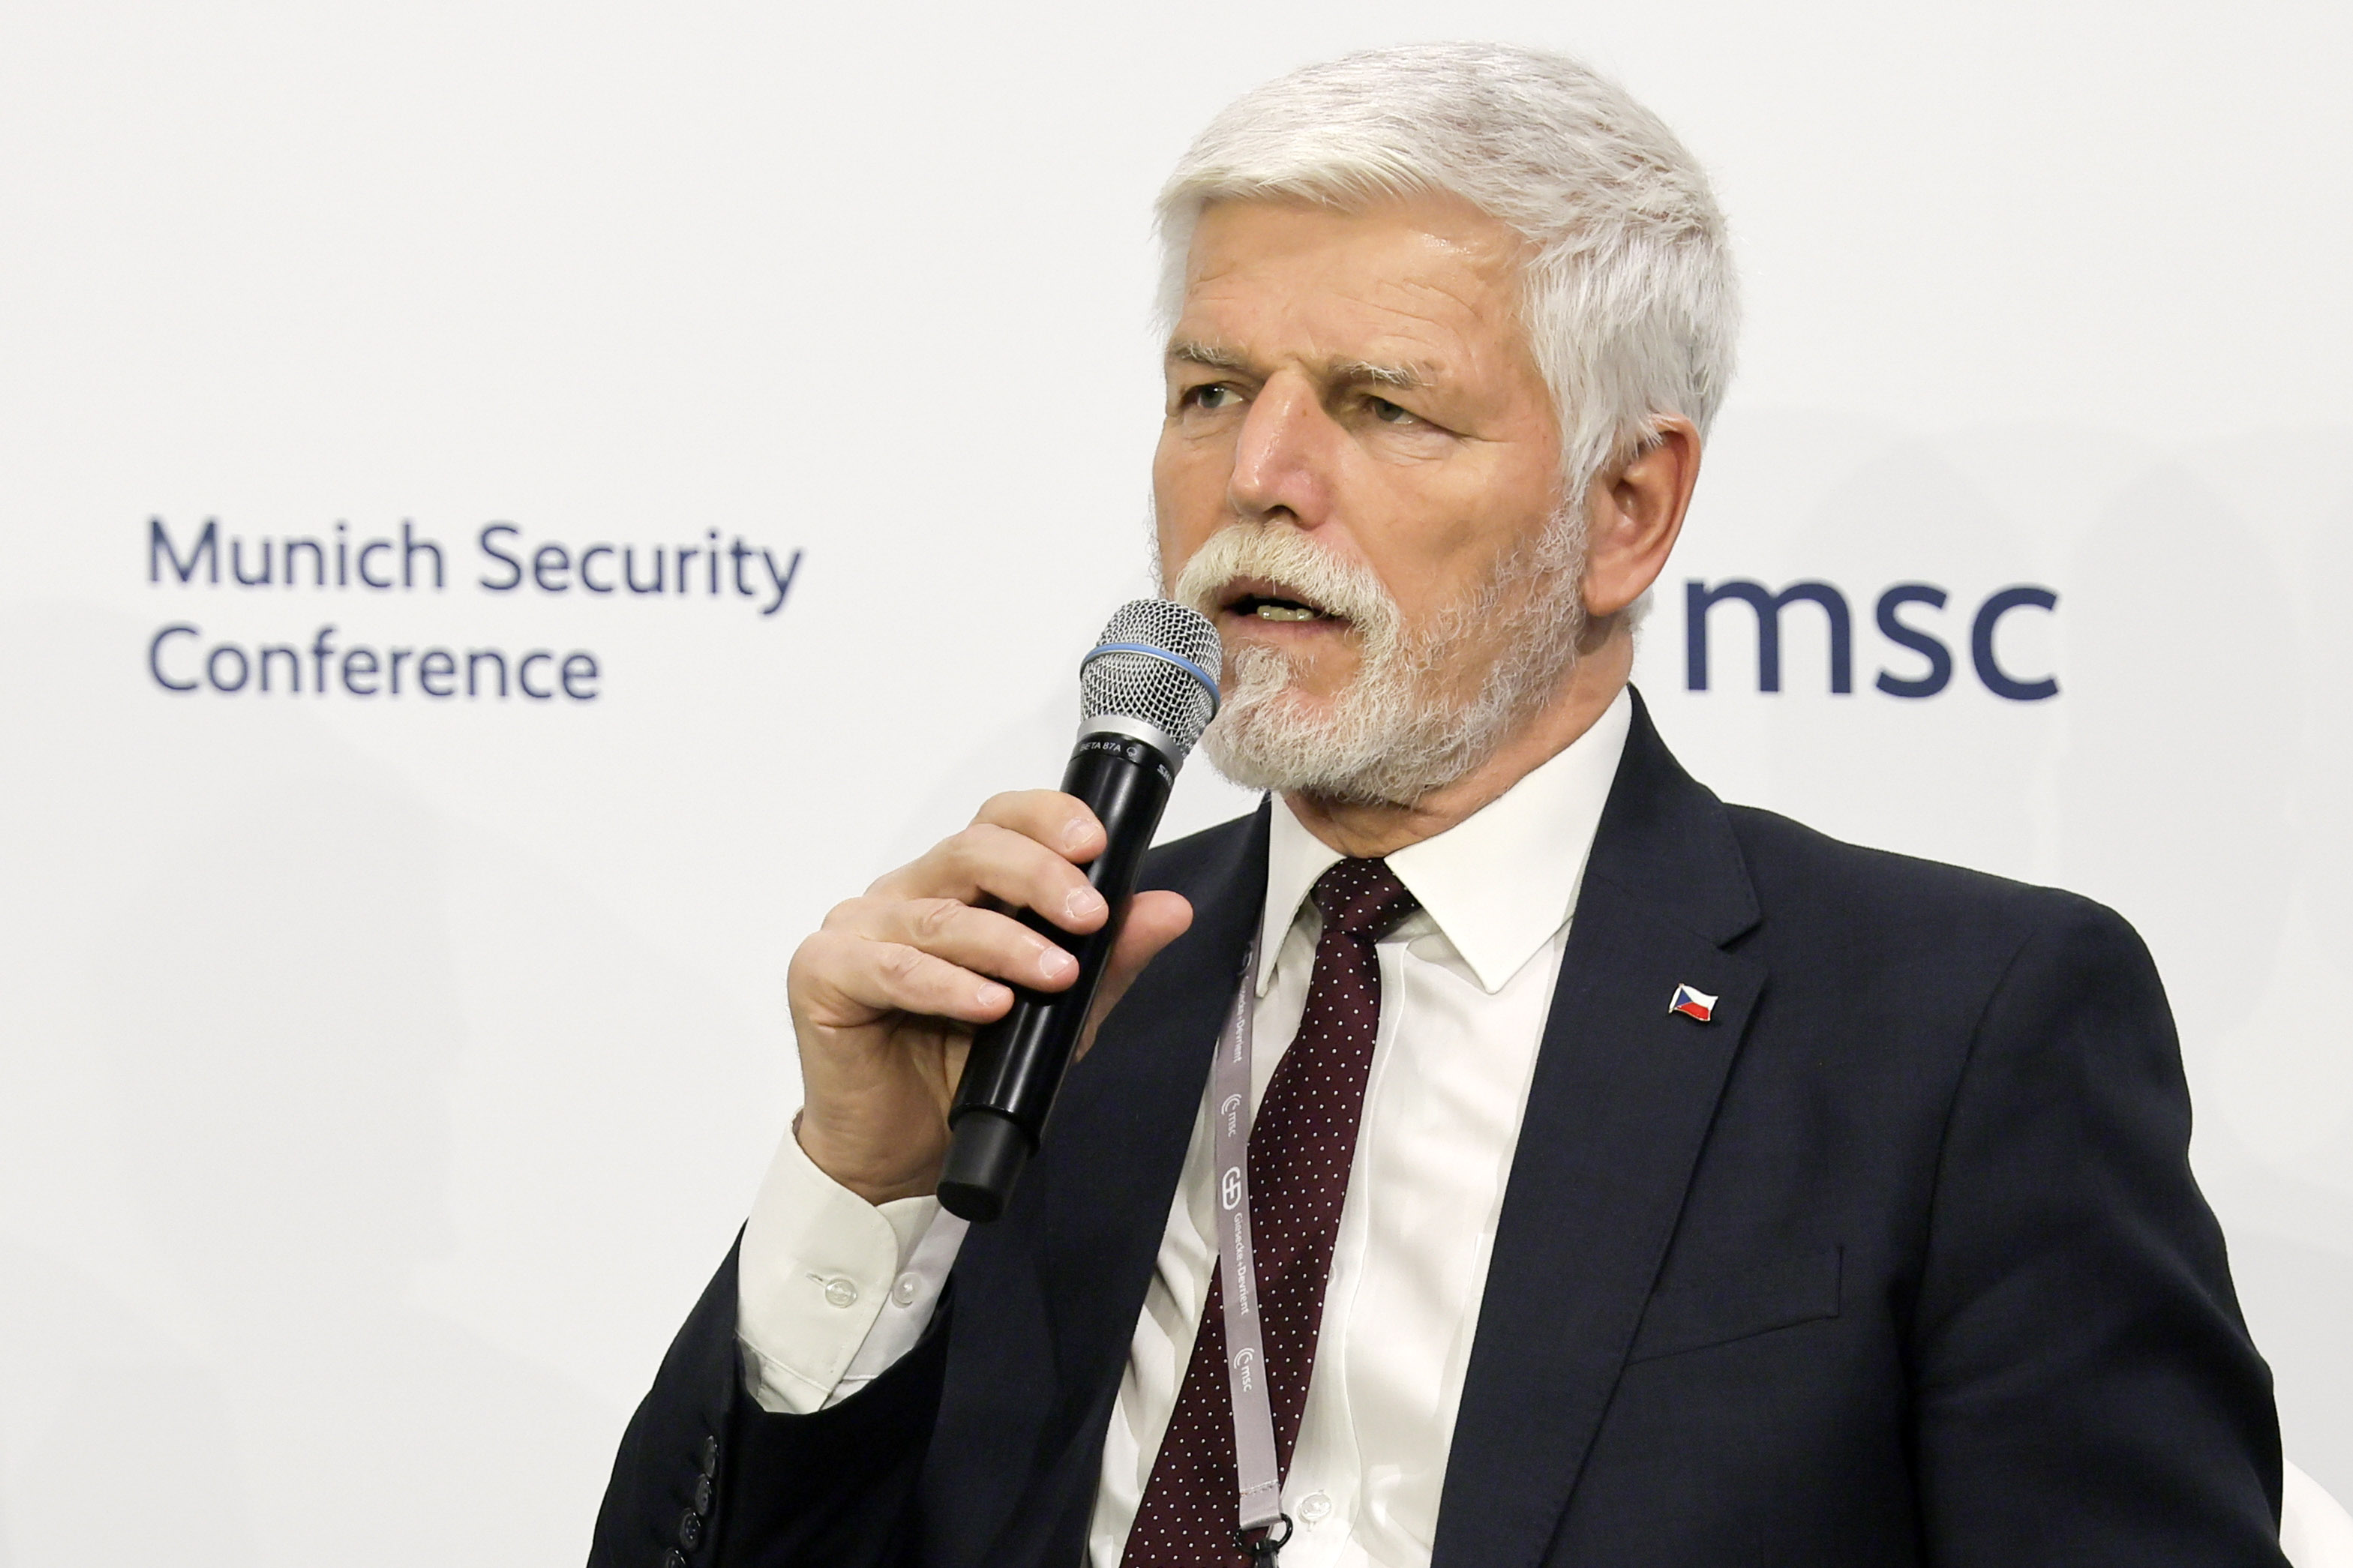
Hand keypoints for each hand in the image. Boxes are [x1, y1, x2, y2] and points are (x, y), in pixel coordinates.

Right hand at [786, 790, 1193, 1204]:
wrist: (900, 1153)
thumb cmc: (964, 1071)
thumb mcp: (1060, 1014)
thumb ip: (1110, 960)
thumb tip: (1169, 910)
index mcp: (956, 885)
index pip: (998, 822)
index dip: (1046, 820)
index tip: (1096, 844)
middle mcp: (906, 894)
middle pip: (970, 850)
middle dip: (1039, 878)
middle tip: (1089, 916)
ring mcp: (859, 929)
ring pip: (939, 916)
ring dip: (1005, 943)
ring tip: (1055, 974)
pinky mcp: (823, 973)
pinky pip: (891, 968)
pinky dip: (946, 986)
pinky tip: (988, 1005)